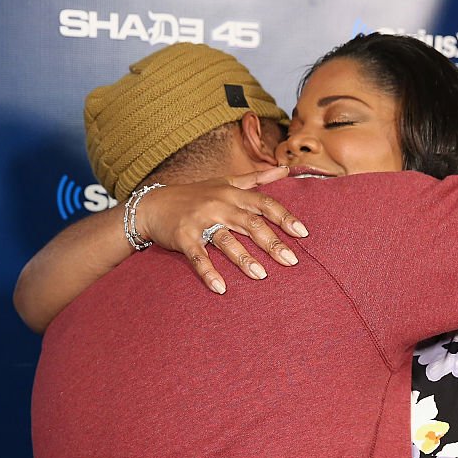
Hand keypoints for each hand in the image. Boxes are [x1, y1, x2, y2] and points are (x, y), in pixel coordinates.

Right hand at [134, 166, 308, 292]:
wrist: (153, 204)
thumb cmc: (196, 195)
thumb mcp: (226, 182)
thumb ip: (257, 178)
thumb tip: (285, 169)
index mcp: (232, 193)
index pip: (264, 204)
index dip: (285, 217)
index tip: (304, 233)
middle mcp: (219, 204)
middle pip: (250, 223)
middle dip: (272, 242)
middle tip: (291, 261)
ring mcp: (201, 221)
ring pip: (226, 240)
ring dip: (244, 259)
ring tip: (261, 276)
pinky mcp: (183, 237)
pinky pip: (198, 257)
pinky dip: (209, 272)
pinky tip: (221, 288)